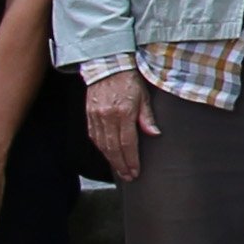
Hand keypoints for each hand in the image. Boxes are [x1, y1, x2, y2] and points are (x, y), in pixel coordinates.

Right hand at [85, 68, 155, 184]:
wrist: (108, 66)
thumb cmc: (129, 80)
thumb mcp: (144, 96)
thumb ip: (147, 116)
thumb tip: (154, 133)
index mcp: (123, 112)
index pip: (127, 143)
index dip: (131, 160)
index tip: (135, 171)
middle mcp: (107, 117)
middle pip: (113, 148)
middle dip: (121, 165)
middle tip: (128, 176)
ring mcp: (96, 117)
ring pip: (102, 145)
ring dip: (111, 160)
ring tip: (120, 170)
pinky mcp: (89, 115)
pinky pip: (94, 137)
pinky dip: (101, 148)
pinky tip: (108, 155)